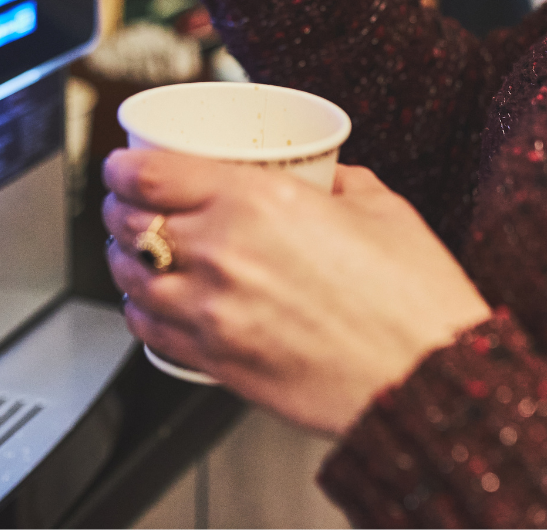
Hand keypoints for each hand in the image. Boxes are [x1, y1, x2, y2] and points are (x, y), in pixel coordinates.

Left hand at [103, 150, 493, 435]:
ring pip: (130, 277)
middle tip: (126, 204)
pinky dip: (140, 311)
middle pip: (130, 222)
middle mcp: (222, 253)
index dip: (121, 166)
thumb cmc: (415, 300)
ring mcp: (213, 312)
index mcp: (257, 202)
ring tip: (132, 251)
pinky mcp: (216, 362)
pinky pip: (150, 331)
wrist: (428, 382)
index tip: (121, 165)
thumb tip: (320, 172)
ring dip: (122, 259)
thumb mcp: (381, 209)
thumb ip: (337, 181)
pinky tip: (151, 302)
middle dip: (118, 208)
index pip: (150, 174)